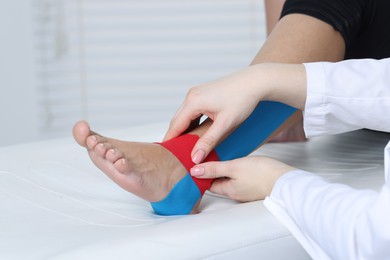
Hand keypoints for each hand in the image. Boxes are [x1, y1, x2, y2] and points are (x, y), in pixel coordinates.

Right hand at [164, 64, 306, 163]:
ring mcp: (197, 93)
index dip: (170, 142)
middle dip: (175, 137)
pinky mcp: (204, 93)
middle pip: (177, 121)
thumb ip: (208, 142)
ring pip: (184, 116)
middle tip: (176, 155)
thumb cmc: (243, 99)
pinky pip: (192, 111)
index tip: (167, 156)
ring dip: (184, 130)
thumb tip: (195, 157)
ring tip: (186, 147)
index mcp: (193, 102)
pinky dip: (192, 123)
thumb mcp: (225, 124)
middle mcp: (192, 95)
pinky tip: (197, 133)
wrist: (255, 82)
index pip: (175, 126)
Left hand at [190, 156, 295, 200]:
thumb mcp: (234, 167)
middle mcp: (235, 192)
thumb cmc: (262, 174)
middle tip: (208, 155)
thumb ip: (214, 169)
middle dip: (213, 170)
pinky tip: (239, 161)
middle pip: (218, 181)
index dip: (201, 173)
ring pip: (230, 179)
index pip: (208, 183)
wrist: (286, 180)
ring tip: (223, 155)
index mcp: (228, 190)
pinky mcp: (255, 185)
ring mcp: (246, 190)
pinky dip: (237, 170)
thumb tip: (194, 171)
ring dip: (225, 169)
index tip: (196, 162)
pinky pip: (241, 178)